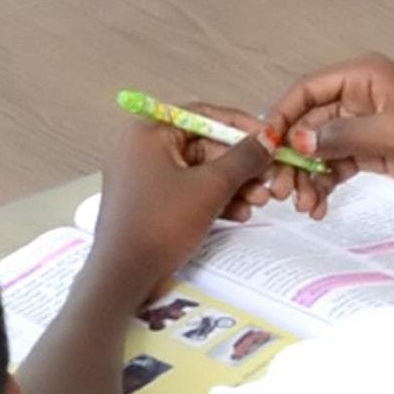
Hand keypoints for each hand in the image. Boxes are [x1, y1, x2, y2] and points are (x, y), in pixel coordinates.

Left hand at [86, 100, 266, 290]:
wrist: (123, 277)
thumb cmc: (161, 224)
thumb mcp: (210, 188)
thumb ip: (243, 159)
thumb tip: (268, 138)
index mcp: (148, 132)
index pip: (203, 116)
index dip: (241, 127)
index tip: (270, 139)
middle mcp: (142, 148)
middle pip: (203, 145)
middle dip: (239, 165)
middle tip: (269, 179)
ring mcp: (143, 177)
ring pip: (198, 171)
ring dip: (231, 185)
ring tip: (260, 201)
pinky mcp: (148, 203)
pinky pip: (186, 191)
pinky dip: (212, 200)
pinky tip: (239, 214)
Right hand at [258, 55, 393, 219]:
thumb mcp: (393, 136)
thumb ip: (343, 135)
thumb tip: (298, 142)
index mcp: (364, 76)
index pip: (308, 89)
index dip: (283, 115)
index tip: (266, 147)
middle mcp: (359, 95)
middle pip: (307, 121)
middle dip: (292, 156)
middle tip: (282, 190)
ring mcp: (363, 123)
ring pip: (317, 147)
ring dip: (305, 176)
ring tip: (305, 204)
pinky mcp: (369, 149)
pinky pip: (333, 163)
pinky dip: (323, 183)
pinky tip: (319, 206)